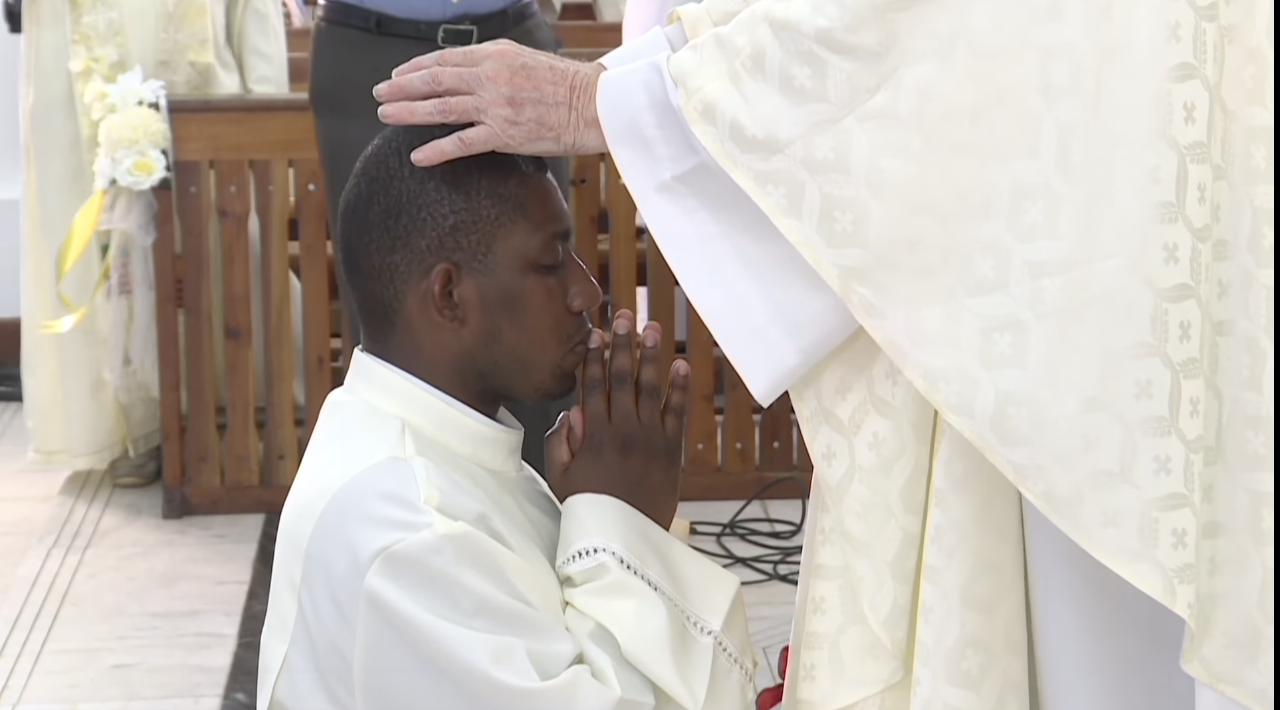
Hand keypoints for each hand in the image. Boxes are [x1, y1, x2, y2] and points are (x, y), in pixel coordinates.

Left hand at [372, 40, 607, 166]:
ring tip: (387, 115)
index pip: (446, 58)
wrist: (594, 104)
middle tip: (381, 93)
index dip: (417, 66)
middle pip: (435, 80)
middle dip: (402, 87)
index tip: (400, 74)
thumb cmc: (568, 84)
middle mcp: (490, 77)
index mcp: (496, 54)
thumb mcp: (528, 59)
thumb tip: (472, 72)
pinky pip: (462, 142)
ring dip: (408, 112)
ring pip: (440, 108)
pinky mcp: (503, 134)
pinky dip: (437, 150)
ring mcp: (494, 106)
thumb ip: (497, 63)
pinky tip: (419, 156)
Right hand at [546, 310, 688, 528]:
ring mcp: (649, 439)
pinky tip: (681, 365)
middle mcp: (621, 430)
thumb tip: (571, 412)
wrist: (625, 540)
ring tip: (652, 329)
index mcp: (592, 436)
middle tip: (625, 316)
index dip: (592, 357)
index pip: (591, 386)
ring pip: (650, 388)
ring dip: (651, 356)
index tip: (594, 333)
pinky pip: (676, 413)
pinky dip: (679, 389)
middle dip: (623, 344)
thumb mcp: (560, 479)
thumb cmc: (590, 510)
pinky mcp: (670, 451)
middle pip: (622, 378)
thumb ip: (560, 443)